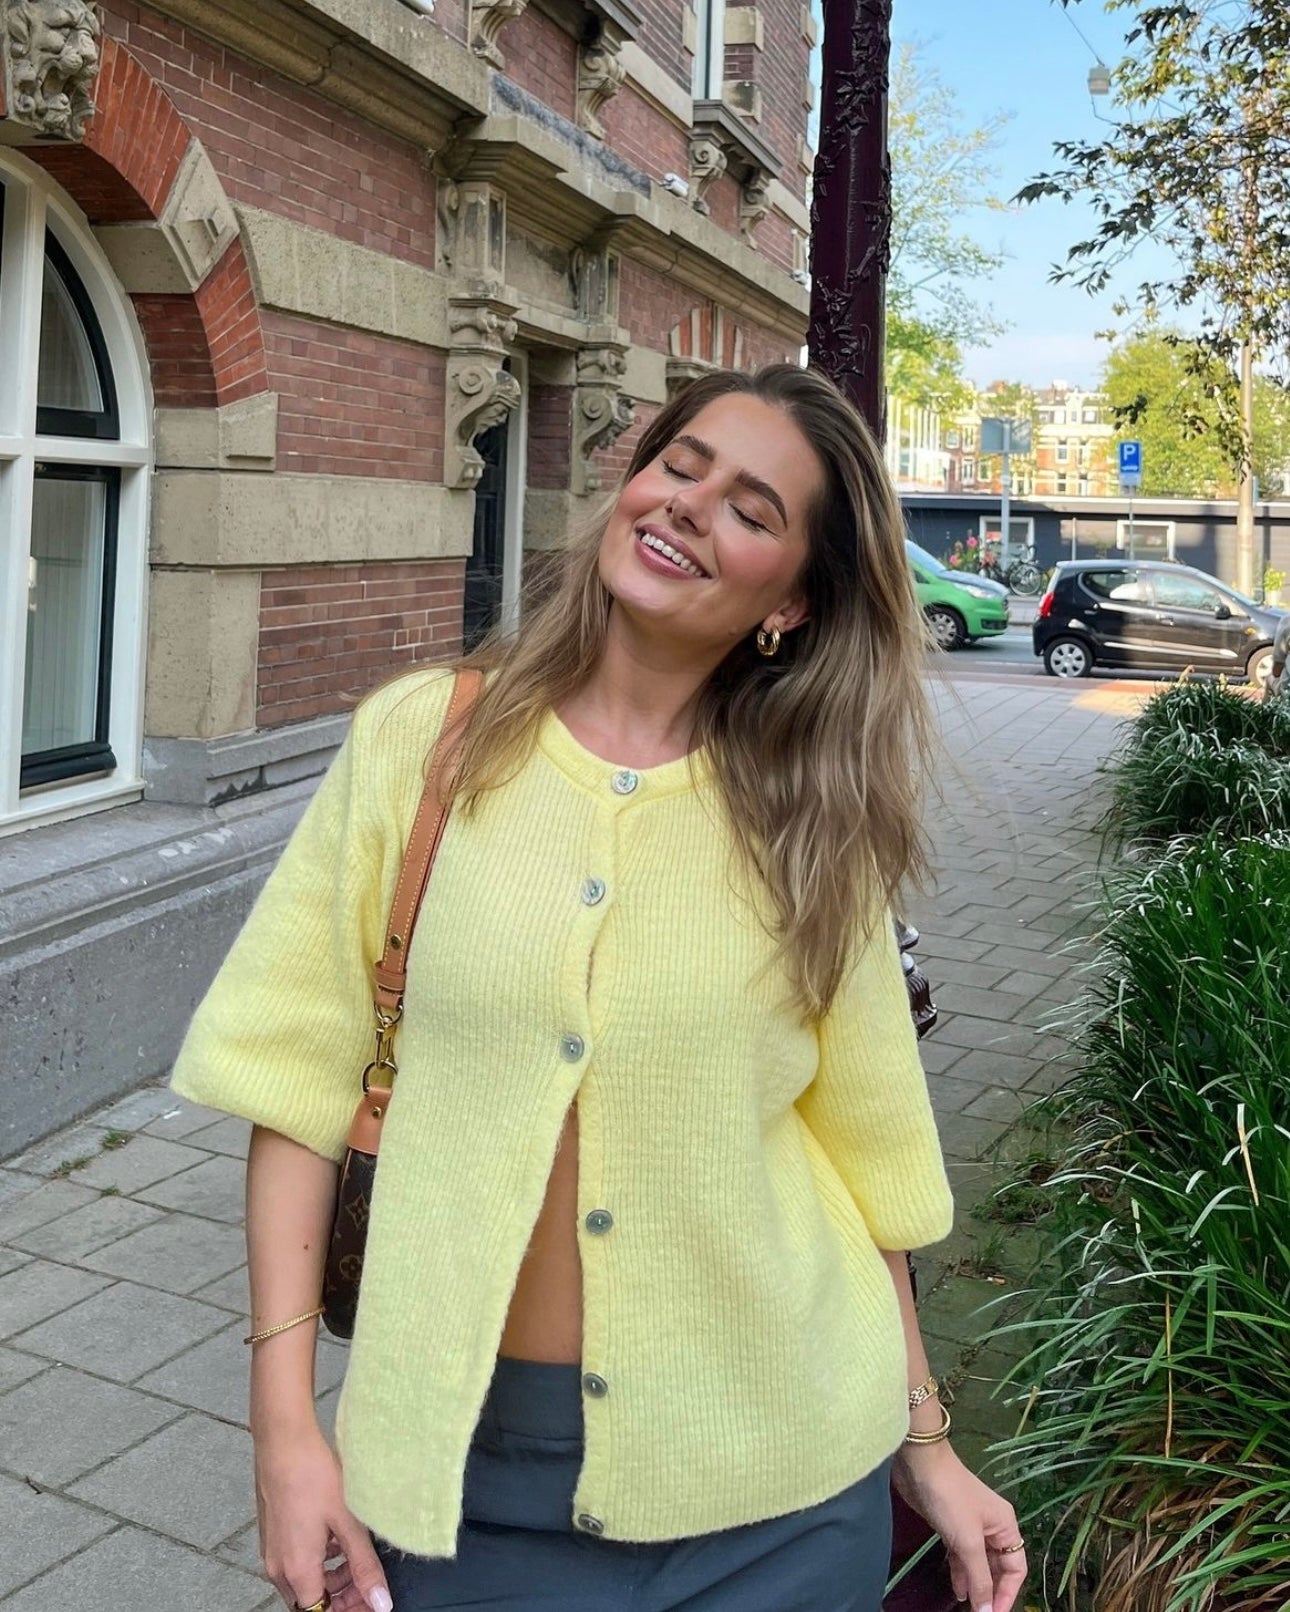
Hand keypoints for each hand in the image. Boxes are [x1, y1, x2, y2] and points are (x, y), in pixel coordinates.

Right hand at [255, 1420, 392, 1611]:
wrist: (283, 1442)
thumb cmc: (314, 1476)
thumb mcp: (348, 1522)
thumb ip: (364, 1566)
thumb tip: (381, 1603)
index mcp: (297, 1570)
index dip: (350, 1610)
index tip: (371, 1602)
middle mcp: (279, 1567)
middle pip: (311, 1601)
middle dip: (342, 1597)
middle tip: (369, 1583)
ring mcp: (272, 1551)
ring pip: (303, 1581)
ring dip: (331, 1579)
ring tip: (355, 1557)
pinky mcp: (272, 1534)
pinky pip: (295, 1562)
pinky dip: (318, 1561)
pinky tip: (336, 1538)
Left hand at [892, 1441, 1026, 1611]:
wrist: (919, 1464)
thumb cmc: (950, 1499)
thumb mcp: (968, 1541)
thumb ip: (980, 1578)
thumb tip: (988, 1611)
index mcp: (1006, 1526)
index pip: (1016, 1568)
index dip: (1008, 1594)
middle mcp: (992, 1527)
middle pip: (998, 1567)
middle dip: (991, 1591)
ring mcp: (971, 1526)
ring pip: (979, 1563)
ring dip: (974, 1585)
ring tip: (966, 1608)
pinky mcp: (951, 1525)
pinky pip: (962, 1556)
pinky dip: (961, 1573)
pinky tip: (957, 1591)